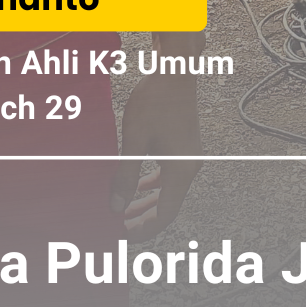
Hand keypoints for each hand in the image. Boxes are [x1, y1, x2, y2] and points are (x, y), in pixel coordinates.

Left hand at [111, 70, 201, 237]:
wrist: (175, 71)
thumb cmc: (155, 101)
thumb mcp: (135, 140)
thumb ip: (125, 175)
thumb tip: (115, 207)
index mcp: (181, 170)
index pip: (164, 214)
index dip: (143, 229)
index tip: (122, 235)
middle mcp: (190, 167)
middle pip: (167, 205)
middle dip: (142, 218)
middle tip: (119, 227)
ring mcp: (189, 157)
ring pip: (168, 191)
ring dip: (147, 202)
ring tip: (124, 210)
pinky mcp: (184, 147)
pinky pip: (169, 175)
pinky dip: (153, 185)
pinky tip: (138, 186)